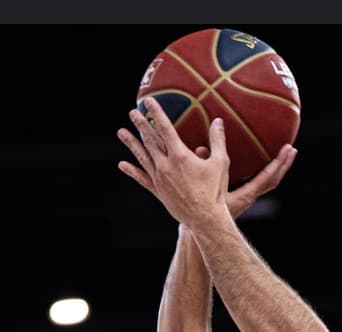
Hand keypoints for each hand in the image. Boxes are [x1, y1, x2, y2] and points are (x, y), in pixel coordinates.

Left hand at [116, 97, 229, 228]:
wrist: (205, 219)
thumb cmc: (214, 191)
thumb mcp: (220, 163)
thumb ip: (217, 140)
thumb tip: (218, 121)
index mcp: (180, 156)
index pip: (165, 129)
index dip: (157, 113)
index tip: (149, 102)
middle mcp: (166, 166)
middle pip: (150, 141)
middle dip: (141, 125)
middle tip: (133, 113)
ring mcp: (160, 179)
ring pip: (142, 157)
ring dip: (132, 143)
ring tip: (121, 132)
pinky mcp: (158, 191)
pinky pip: (142, 179)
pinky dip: (132, 171)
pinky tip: (122, 164)